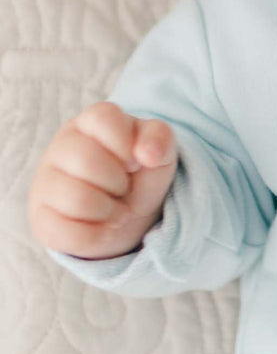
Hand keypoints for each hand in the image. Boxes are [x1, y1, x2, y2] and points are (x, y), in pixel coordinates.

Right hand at [27, 101, 177, 260]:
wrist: (126, 213)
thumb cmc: (140, 173)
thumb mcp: (159, 151)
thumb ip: (160, 140)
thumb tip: (148, 153)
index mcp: (91, 122)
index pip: (103, 118)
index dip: (127, 144)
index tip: (135, 160)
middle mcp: (61, 147)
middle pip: (87, 161)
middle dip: (119, 182)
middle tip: (124, 186)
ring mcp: (45, 183)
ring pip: (76, 199)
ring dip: (110, 211)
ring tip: (116, 209)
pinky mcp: (40, 219)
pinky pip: (66, 233)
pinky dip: (97, 235)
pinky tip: (103, 227)